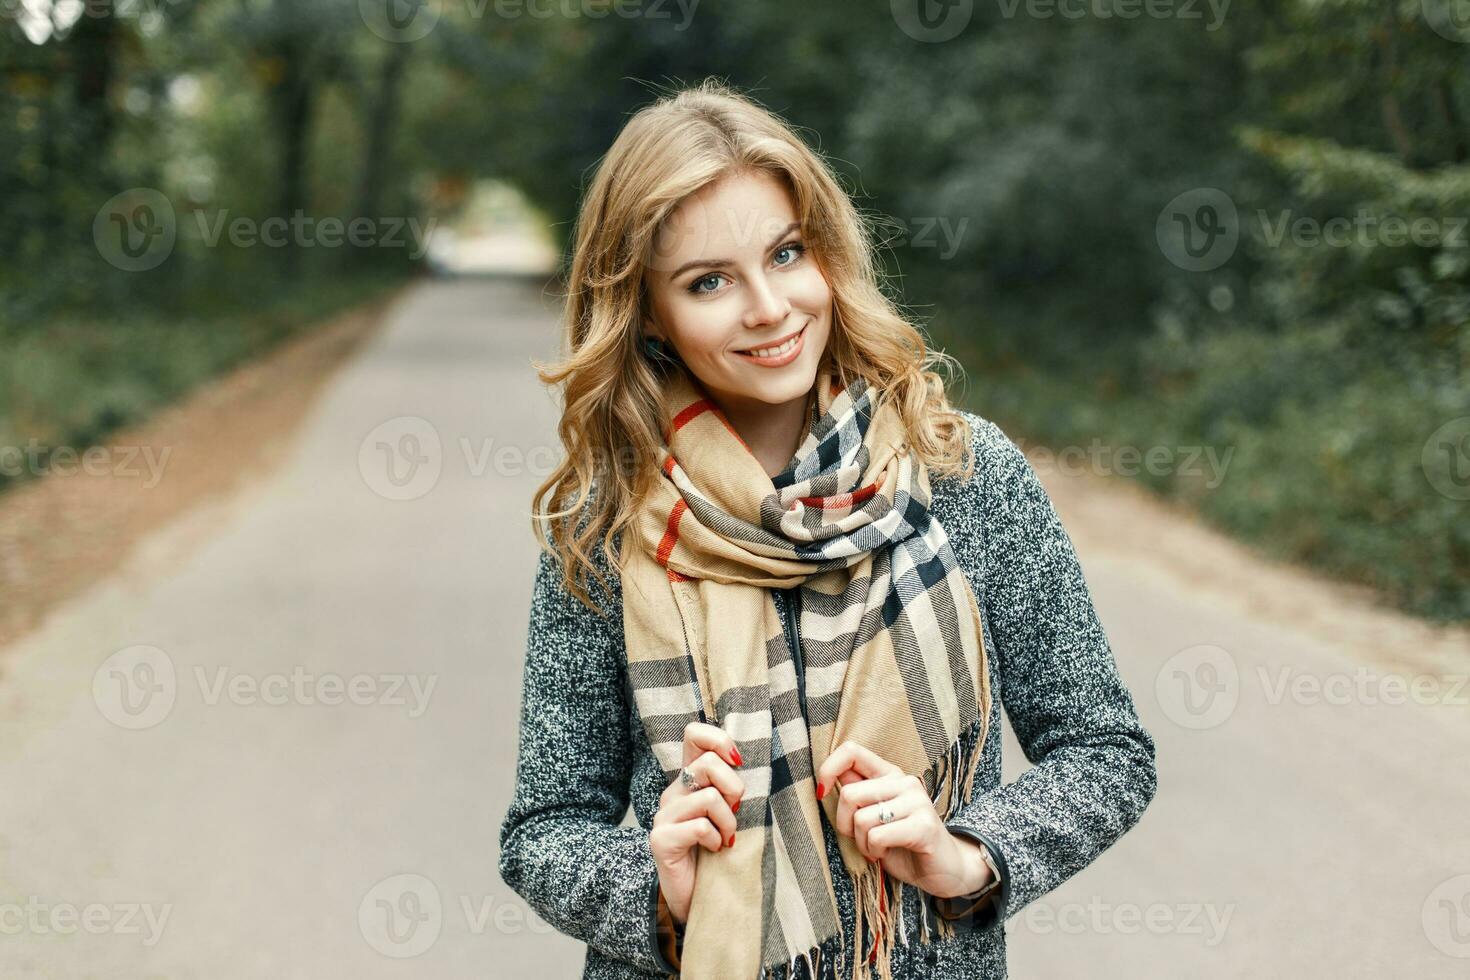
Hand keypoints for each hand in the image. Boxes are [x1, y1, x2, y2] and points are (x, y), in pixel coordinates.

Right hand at [649, 721, 745, 923]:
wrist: (696, 897)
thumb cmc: (717, 852)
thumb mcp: (729, 813)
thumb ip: (732, 786)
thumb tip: (747, 761)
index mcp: (689, 780)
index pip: (694, 734)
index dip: (719, 739)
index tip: (738, 761)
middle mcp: (673, 792)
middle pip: (708, 764)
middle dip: (734, 788)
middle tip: (736, 812)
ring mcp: (663, 816)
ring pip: (710, 798)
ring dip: (729, 822)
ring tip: (726, 838)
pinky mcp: (661, 839)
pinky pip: (700, 826)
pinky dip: (716, 839)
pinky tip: (713, 850)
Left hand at [815, 740, 991, 900]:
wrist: (943, 870)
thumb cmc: (902, 843)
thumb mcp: (873, 815)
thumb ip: (856, 794)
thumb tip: (825, 778)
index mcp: (889, 774)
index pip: (851, 751)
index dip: (828, 769)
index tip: (823, 793)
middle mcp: (904, 782)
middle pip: (849, 794)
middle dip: (844, 824)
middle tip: (861, 838)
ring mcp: (916, 801)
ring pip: (861, 819)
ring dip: (862, 843)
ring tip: (877, 848)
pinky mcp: (923, 825)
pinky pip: (877, 836)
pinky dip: (874, 851)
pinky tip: (886, 854)